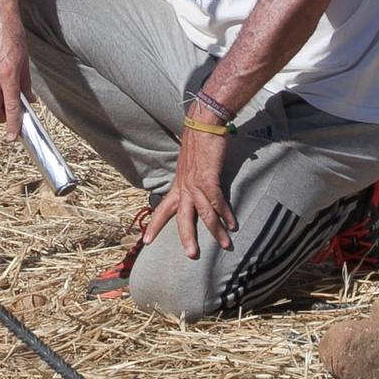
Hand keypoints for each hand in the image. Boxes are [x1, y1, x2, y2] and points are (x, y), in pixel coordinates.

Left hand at [142, 127, 233, 259]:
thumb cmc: (199, 141)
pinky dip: (226, 215)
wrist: (203, 123)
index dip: (154, 225)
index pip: (163, 208)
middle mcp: (184, 186)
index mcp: (178, 184)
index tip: (146, 241)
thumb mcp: (190, 163)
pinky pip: (218, 202)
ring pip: (204, 214)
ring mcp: (195, 183)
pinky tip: (232, 225)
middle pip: (182, 217)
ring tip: (224, 245)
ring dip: (215, 231)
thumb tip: (195, 183)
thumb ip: (191, 176)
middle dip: (186, 237)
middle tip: (191, 255)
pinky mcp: (209, 179)